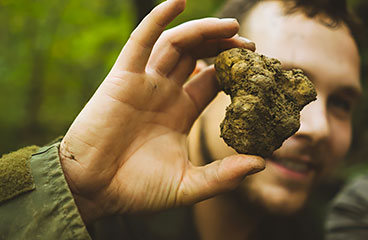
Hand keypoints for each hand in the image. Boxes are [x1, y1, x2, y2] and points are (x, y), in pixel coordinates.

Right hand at [59, 0, 263, 223]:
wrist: (93, 191)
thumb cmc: (136, 190)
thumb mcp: (187, 185)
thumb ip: (223, 175)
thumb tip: (260, 162)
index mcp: (180, 113)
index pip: (212, 81)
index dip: (233, 72)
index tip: (257, 69)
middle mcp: (165, 93)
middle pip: (198, 57)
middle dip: (223, 46)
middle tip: (250, 46)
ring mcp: (144, 83)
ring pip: (176, 44)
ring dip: (203, 30)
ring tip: (231, 26)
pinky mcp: (123, 78)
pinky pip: (140, 41)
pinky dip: (158, 18)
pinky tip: (178, 1)